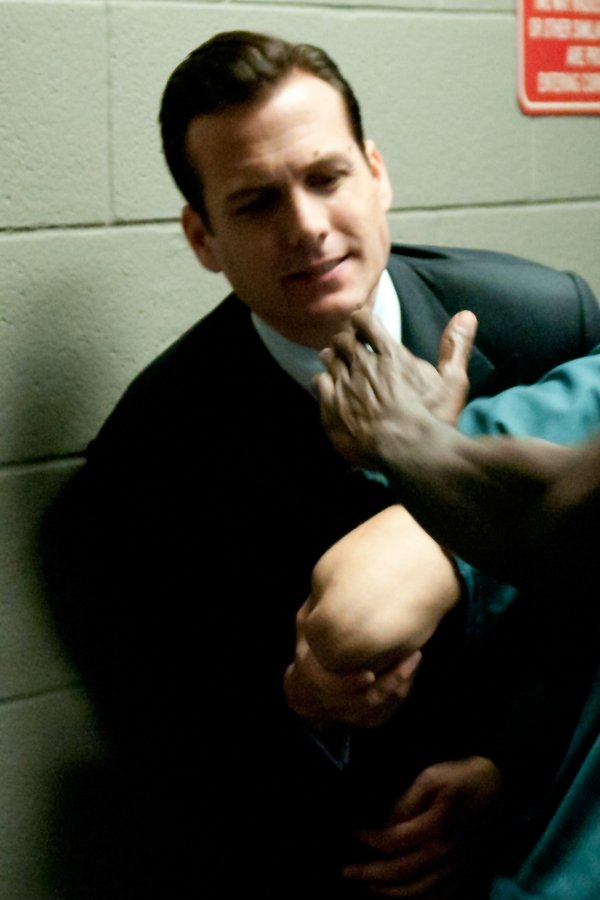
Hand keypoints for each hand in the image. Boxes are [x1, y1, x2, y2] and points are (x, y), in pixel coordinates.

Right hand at [284, 599, 421, 729]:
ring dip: (399, 687)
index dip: (349, 684)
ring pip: (378, 709)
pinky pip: (384, 715)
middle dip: (389, 681)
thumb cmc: (308, 649)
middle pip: (363, 701)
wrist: (303, 692)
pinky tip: (411, 675)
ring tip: (415, 661)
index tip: (369, 673)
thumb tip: (325, 587)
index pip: (330, 688)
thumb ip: (313, 613)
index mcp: (313, 679)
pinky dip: (399, 698)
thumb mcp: (304, 627)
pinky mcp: (362, 721)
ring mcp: (347, 715)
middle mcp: (330, 703)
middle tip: (412, 657)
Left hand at [315, 309, 476, 468]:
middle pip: (344, 340)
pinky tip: (328, 386)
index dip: (361, 319)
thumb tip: (467, 314)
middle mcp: (363, 364)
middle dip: (345, 340)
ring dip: (332, 357)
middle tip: (347, 345)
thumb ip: (456, 347)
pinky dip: (324, 381)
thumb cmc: (432, 417)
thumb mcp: (453, 380)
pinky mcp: (331, 406)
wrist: (407, 451)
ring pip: (329, 359)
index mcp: (390, 354)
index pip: (365, 321)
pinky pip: (320, 383)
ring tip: (334, 360)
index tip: (360, 322)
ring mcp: (344, 385)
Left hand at [343, 756, 503, 897]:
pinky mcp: (469, 871)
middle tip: (347, 872)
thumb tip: (386, 825)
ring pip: (421, 891)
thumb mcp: (431, 777)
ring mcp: (459, 866)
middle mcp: (447, 854)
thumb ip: (406, 803)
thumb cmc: (464, 775)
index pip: (394, 842)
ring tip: (370, 885)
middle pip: (402, 873)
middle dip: (371, 875)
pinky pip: (442, 895)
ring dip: (392, 892)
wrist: (504, 783)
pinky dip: (420, 898)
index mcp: (437, 828)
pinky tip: (406, 893)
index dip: (370, 840)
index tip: (353, 833)